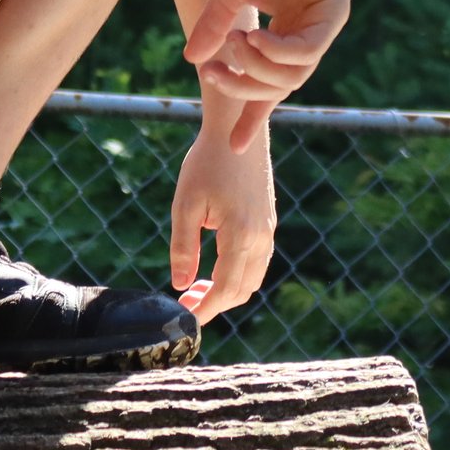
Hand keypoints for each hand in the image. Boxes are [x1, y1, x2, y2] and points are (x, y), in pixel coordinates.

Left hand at [170, 126, 275, 322]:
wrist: (236, 131)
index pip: (226, 289)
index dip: (206, 310)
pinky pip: (257, 261)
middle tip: (185, 304)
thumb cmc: (207, 163)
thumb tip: (181, 285)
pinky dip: (237, 274)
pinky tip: (213, 267)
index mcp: (241, 234)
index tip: (185, 319)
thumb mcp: (185, 205)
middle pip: (243, 289)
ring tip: (196, 288)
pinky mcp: (267, 222)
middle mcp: (261, 237)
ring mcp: (268, 230)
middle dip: (215, 304)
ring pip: (253, 278)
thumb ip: (183, 248)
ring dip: (227, 290)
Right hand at [183, 0, 355, 150]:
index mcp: (288, 35)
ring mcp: (325, 27)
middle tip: (213, 75)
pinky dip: (279, 52)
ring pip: (294, 73)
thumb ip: (214, 25)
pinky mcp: (334, 13)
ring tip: (234, 44)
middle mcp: (309, 37)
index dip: (252, 115)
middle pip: (280, 85)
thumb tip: (192, 61)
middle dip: (244, 88)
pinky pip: (309, 49)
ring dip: (258, 67)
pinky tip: (255, 38)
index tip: (234, 148)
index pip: (271, 86)